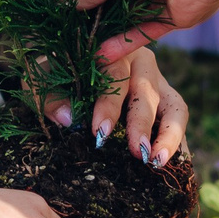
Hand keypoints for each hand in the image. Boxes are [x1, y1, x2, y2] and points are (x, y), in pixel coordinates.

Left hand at [47, 46, 188, 169]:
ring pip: (175, 107)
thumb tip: (69, 120)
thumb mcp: (40, 81)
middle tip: (137, 153)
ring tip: (158, 162)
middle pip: (148, 93)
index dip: (109, 106)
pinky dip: (178, 143)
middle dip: (142, 124)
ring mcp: (158, 85)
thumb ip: (49, 97)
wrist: (63, 71)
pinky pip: (178, 122)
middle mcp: (141, 65)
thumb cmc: (53, 75)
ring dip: (170, 135)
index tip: (100, 134)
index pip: (115, 76)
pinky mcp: (166, 104)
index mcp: (111, 51)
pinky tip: (170, 166)